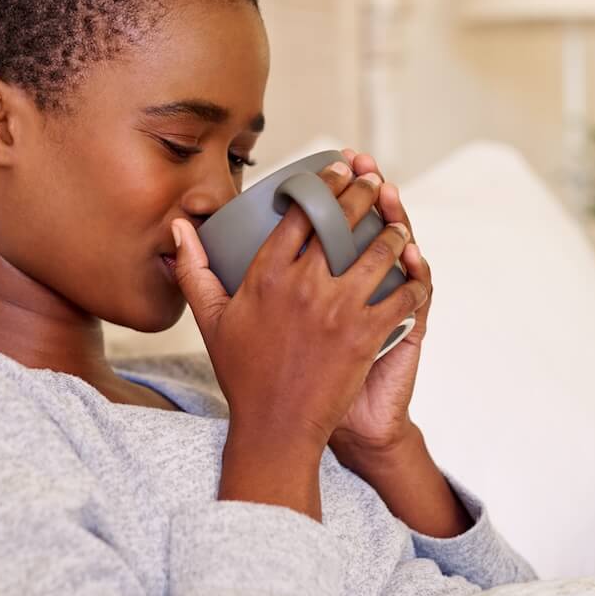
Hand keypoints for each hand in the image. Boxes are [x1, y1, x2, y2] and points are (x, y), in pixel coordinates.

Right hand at [169, 160, 428, 454]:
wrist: (276, 427)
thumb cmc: (243, 373)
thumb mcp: (211, 319)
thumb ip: (195, 269)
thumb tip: (178, 227)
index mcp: (267, 276)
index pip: (299, 212)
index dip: (323, 183)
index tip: (337, 168)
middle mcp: (303, 285)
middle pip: (342, 221)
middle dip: (363, 192)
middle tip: (373, 181)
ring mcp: (337, 309)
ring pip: (378, 252)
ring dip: (394, 231)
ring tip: (398, 224)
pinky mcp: (365, 335)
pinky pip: (401, 297)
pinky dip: (413, 281)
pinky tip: (416, 272)